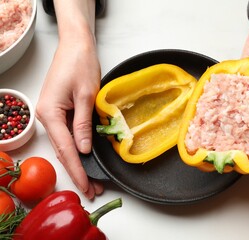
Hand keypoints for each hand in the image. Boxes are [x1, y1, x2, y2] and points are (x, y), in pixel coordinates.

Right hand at [36, 37, 102, 198]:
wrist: (76, 46)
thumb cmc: (80, 64)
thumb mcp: (85, 96)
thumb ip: (83, 124)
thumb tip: (84, 149)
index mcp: (50, 113)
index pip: (65, 149)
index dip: (77, 170)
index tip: (87, 186)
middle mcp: (46, 116)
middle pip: (63, 151)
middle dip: (78, 172)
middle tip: (92, 190)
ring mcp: (51, 114)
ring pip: (65, 145)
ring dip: (78, 163)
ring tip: (92, 180)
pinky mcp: (59, 111)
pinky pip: (67, 135)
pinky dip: (77, 149)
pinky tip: (85, 160)